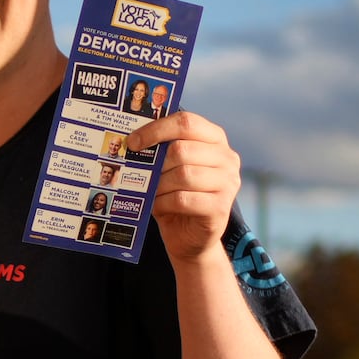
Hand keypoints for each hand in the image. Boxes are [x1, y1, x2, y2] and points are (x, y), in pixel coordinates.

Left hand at [128, 110, 239, 263]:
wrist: (190, 236)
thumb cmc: (176, 195)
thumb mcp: (168, 168)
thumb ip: (160, 151)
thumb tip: (130, 140)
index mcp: (215, 139)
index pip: (186, 122)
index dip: (156, 129)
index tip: (133, 142)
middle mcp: (227, 158)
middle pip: (182, 149)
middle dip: (155, 163)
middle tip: (140, 174)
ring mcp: (228, 182)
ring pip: (184, 175)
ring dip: (158, 184)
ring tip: (150, 191)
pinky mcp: (220, 207)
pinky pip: (184, 199)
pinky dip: (164, 202)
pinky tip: (157, 205)